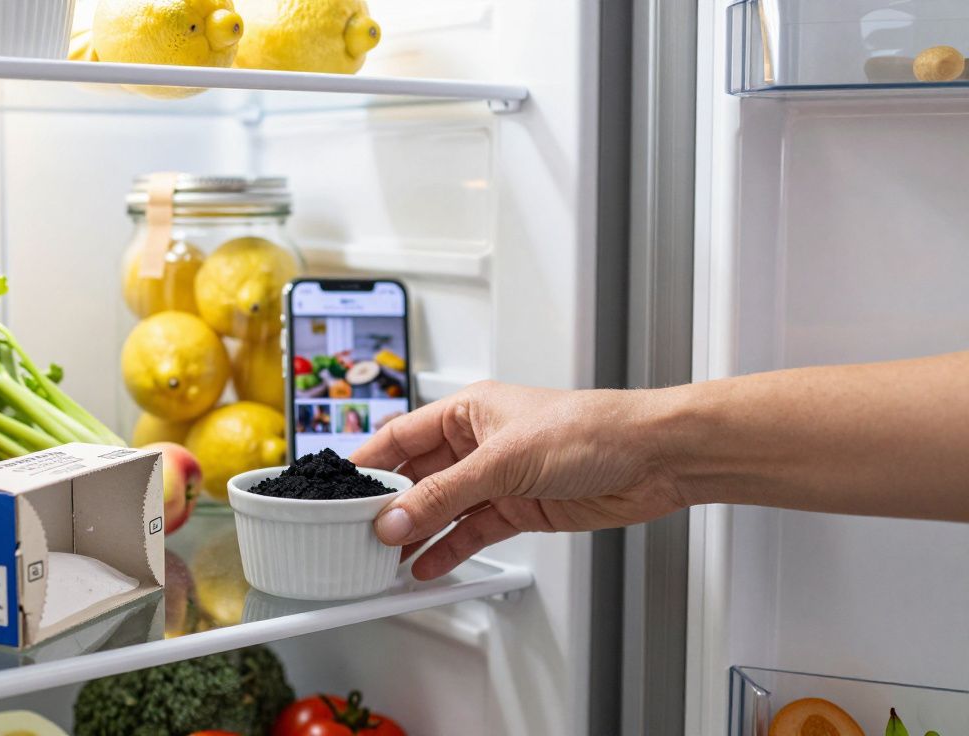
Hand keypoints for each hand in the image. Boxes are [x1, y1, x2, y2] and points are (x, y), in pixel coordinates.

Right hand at [350, 381, 684, 579]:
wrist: (651, 458)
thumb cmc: (589, 428)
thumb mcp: (502, 461)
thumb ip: (444, 495)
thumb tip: (396, 518)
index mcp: (467, 412)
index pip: (400, 437)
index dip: (368, 464)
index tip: (337, 491)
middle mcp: (478, 443)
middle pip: (417, 478)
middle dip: (389, 508)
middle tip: (357, 535)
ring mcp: (497, 479)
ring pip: (441, 510)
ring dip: (415, 534)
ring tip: (382, 560)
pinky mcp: (519, 509)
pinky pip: (470, 532)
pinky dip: (447, 550)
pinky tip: (424, 566)